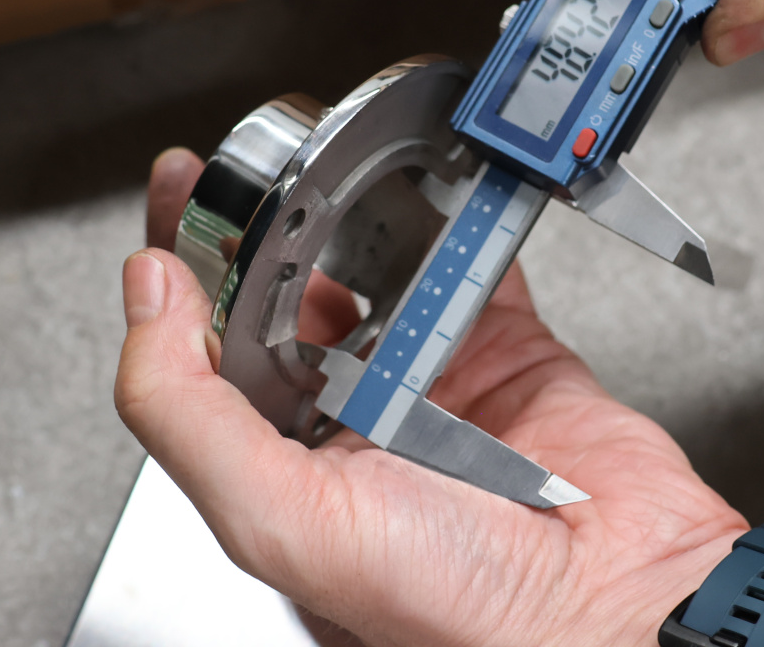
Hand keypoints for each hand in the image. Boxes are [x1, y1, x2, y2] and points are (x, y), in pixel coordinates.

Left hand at [116, 148, 747, 646]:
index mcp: (279, 470)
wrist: (616, 606)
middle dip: (265, 225)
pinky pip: (473, 265)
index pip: (205, 353)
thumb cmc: (459, 613)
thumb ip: (190, 416)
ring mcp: (430, 386)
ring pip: (379, 272)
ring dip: (359, 216)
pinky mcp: (506, 353)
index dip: (184, 274)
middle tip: (250, 164)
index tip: (180, 200)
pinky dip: (462, 220)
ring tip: (336, 162)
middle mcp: (350, 426)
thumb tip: (146, 298)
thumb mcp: (281, 522)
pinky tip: (440, 189)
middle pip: (287, 298)